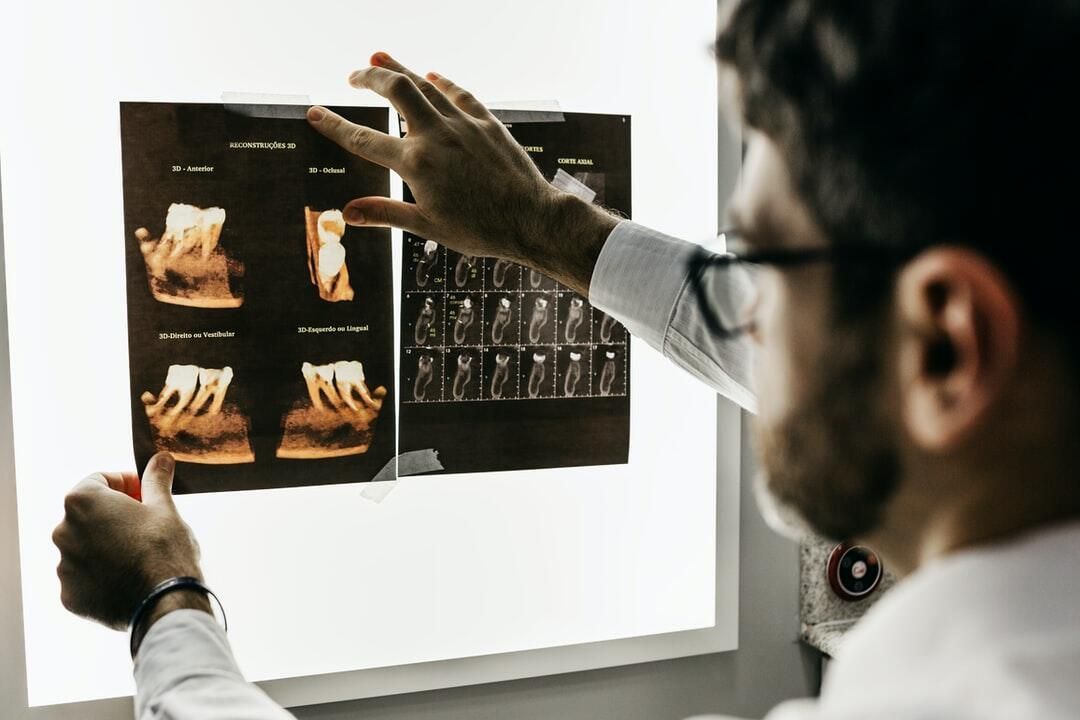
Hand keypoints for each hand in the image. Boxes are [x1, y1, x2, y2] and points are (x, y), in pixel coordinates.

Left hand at [53, 453, 207, 630]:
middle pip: (90, 514)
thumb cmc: (165, 549)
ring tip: (140, 555)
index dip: (126, 484)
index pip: (100, 480)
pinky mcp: (70, 595)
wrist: (165, 602)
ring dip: (107, 544)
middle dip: (115, 515)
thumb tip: (161, 458)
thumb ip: (156, 480)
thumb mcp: (165, 507)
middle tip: (147, 524)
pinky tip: (129, 577)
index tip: (146, 495)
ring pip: (86, 546)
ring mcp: (64, 566)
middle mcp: (63, 531)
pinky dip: (102, 574)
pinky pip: (85, 576)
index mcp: (83, 502)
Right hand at [306, 52, 617, 295]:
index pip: (363, 139)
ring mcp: (464, 125)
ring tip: (379, 58)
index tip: (313, 112)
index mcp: (416, 164)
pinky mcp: (488, 123)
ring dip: (400, 69)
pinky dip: (443, 83)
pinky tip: (433, 76)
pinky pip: (461, 95)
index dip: (334, 125)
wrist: (532, 219)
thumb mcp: (428, 227)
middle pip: (395, 90)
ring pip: (425, 85)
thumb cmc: (481, 231)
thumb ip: (386, 214)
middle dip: (368, 77)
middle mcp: (436, 136)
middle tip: (352, 75)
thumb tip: (346, 213)